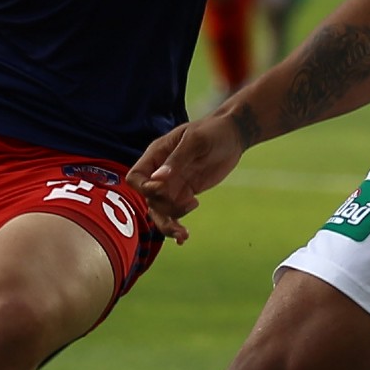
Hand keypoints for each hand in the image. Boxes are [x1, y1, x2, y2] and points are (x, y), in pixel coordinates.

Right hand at [126, 111, 248, 243]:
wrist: (233, 136)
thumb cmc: (212, 131)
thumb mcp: (196, 141)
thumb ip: (177, 159)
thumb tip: (159, 179)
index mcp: (156, 154)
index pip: (136, 177)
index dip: (145, 188)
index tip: (163, 189)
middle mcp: (160, 172)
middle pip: (148, 198)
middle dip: (163, 208)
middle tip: (188, 204)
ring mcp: (173, 185)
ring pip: (160, 211)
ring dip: (168, 224)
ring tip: (183, 234)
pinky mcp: (186, 194)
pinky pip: (175, 214)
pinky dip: (177, 226)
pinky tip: (183, 238)